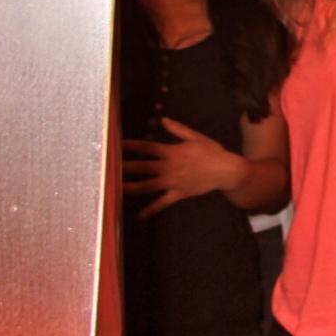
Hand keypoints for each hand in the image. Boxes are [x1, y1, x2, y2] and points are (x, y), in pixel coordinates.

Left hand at [122, 117, 242, 218]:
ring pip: (147, 186)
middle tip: (108, 168)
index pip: (147, 147)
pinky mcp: (178, 193)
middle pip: (142, 167)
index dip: (131, 145)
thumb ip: (178, 129)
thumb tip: (163, 120)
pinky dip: (151, 209)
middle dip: (124, 167)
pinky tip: (140, 215)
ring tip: (115, 188)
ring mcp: (173, 182)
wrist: (227, 170)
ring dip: (131, 187)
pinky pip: (163, 203)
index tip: (116, 144)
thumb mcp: (196, 137)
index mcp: (172, 152)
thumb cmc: (212, 152)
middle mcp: (169, 167)